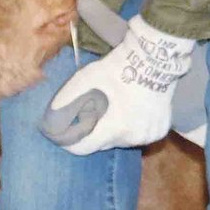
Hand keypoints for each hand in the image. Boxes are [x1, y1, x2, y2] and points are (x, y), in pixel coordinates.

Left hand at [71, 0, 208, 146]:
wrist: (152, 60)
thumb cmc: (115, 70)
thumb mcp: (84, 80)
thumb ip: (65, 102)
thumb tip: (49, 123)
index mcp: (114, 128)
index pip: (83, 148)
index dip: (70, 141)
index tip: (64, 132)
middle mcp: (133, 138)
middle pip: (103, 144)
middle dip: (94, 131)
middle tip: (93, 110)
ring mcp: (149, 136)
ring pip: (121, 140)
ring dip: (113, 130)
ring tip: (113, 108)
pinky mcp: (160, 131)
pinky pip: (138, 135)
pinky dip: (131, 127)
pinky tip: (131, 109)